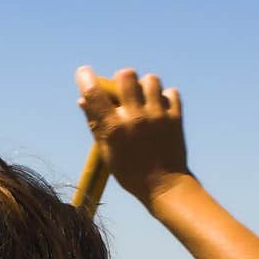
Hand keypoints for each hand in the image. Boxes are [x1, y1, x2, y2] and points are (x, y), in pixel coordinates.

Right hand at [75, 65, 190, 206]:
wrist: (164, 186)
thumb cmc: (130, 171)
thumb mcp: (107, 151)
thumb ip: (95, 124)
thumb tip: (82, 100)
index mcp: (113, 128)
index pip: (94, 93)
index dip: (86, 78)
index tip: (84, 73)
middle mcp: (135, 118)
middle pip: (126, 75)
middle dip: (122, 79)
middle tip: (124, 91)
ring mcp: (157, 116)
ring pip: (151, 80)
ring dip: (145, 86)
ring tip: (145, 100)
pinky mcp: (175, 118)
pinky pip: (171, 92)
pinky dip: (165, 97)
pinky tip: (160, 110)